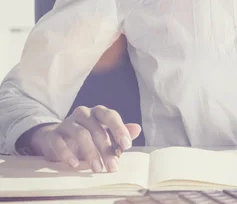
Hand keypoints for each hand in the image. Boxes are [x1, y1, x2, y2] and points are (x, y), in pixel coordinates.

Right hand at [23, 105, 140, 172]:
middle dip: (106, 149)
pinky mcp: (53, 134)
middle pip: (97, 128)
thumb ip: (120, 134)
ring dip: (91, 153)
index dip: (119, 129)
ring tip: (97, 168)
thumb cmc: (88, 136)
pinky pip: (59, 142)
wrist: (57, 139)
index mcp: (98, 112)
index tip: (126, 146)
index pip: (111, 116)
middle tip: (113, 167)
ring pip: (81, 134)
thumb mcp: (105, 134)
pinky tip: (75, 164)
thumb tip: (137, 129)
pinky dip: (67, 153)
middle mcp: (83, 113)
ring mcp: (67, 123)